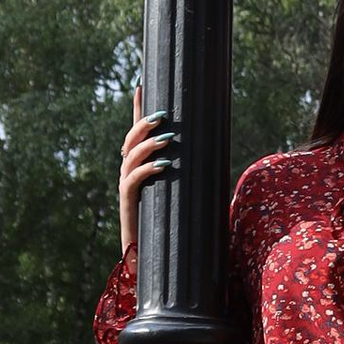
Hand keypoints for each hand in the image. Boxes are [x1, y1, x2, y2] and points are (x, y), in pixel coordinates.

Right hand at [118, 87, 176, 253]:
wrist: (155, 257)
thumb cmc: (173, 223)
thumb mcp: (183, 191)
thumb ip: (190, 172)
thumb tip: (217, 152)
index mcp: (140, 165)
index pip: (137, 133)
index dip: (136, 110)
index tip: (140, 86)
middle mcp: (129, 173)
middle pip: (130, 140)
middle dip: (143, 123)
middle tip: (163, 114)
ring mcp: (126, 187)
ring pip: (130, 157)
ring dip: (148, 145)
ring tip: (168, 138)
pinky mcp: (128, 203)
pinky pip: (132, 181)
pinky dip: (146, 170)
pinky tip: (162, 165)